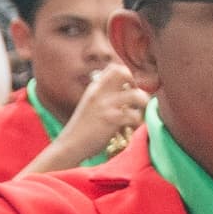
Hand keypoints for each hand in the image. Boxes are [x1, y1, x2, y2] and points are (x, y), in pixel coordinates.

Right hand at [29, 60, 147, 174]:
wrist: (70, 145)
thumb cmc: (81, 129)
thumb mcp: (89, 106)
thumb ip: (103, 97)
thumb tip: (124, 94)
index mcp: (94, 88)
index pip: (114, 68)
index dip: (126, 74)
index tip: (129, 87)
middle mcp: (100, 93)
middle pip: (125, 73)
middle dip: (136, 84)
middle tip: (136, 99)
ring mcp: (106, 105)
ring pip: (137, 95)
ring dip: (142, 105)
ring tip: (138, 115)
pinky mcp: (112, 119)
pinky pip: (134, 116)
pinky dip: (137, 123)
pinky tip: (132, 129)